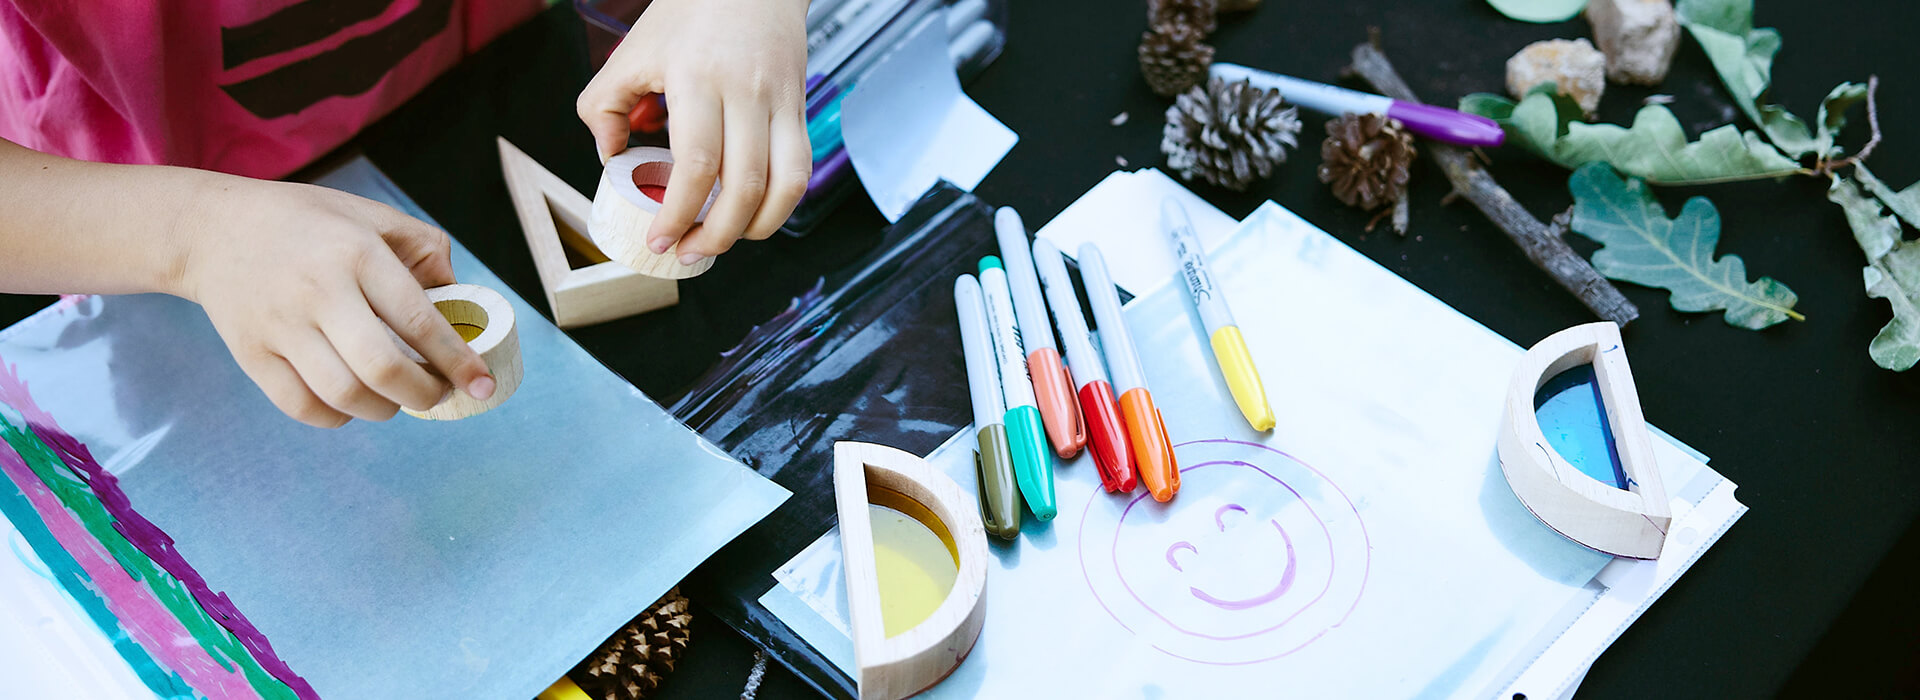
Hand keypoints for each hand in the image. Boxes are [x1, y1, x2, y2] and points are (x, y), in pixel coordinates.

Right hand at [177, 178, 493, 427]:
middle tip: (438, 392)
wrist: (212, 230)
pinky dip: (338, 417)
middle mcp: (318, 291)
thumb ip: (424, 251)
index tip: (482, 384)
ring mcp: (280, 326)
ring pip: (344, 396)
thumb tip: (459, 300)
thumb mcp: (370, 215)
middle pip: (382, 369)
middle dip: (424, 394)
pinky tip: (352, 401)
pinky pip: (302, 407)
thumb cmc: (306, 224)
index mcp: (357, 253)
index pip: (418, 319)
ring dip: (385, 409)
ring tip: (396, 396)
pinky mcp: (251, 354)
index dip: (457, 360)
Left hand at [575, 0, 811, 265]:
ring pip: (784, 185)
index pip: (696, 164)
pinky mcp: (800, 108)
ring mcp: (781, 101)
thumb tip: (609, 157)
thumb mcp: (634, 50)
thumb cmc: (692, 10)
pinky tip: (754, 214)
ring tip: (725, 240)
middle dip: (717, 234)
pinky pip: (800, 169)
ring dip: (756, 227)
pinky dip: (780, 204)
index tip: (659, 238)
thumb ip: (604, 104)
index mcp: (698, 78)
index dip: (679, 213)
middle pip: (744, 185)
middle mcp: (747, 92)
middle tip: (689, 250)